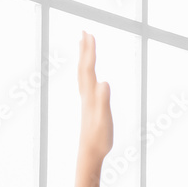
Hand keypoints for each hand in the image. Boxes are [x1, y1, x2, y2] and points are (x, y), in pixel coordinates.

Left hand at [77, 31, 112, 163]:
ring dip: (84, 59)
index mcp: (89, 96)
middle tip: (85, 32)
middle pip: (83, 68)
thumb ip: (103, 101)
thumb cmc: (98, 139)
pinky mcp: (89, 107)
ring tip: (85, 47)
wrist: (89, 153)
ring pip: (83, 75)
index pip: (88, 69)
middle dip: (85, 50)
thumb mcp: (104, 120)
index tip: (90, 35)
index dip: (89, 52)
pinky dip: (87, 73)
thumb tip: (104, 82)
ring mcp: (86, 101)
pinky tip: (90, 75)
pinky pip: (86, 84)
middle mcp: (85, 96)